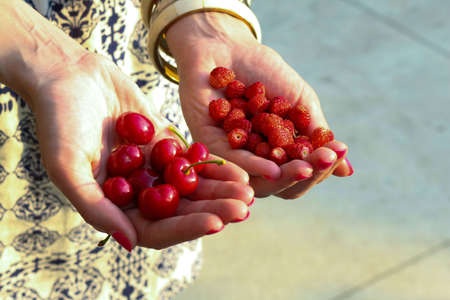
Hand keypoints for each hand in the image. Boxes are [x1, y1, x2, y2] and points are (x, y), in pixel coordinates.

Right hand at [25, 52, 252, 250]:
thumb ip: (95, 206)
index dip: (185, 228)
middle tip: (243, 209)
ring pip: (191, 186)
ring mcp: (152, 167)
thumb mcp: (67, 165)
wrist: (68, 75)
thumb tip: (128, 242)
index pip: (154, 228)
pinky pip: (193, 158)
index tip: (215, 223)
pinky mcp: (164, 142)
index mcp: (115, 205)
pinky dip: (215, 164)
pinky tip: (238, 167)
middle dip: (213, 210)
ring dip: (220, 190)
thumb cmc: (58, 120)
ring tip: (248, 191)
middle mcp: (137, 191)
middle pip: (181, 210)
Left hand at [167, 12, 352, 199]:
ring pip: (257, 179)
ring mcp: (231, 153)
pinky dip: (253, 166)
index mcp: (275, 153)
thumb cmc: (266, 74)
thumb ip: (317, 136)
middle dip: (304, 175)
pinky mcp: (208, 143)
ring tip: (306, 168)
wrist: (229, 45)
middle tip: (324, 162)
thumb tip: (347, 171)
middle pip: (279, 184)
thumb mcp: (299, 103)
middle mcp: (253, 158)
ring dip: (284, 176)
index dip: (319, 168)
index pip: (299, 173)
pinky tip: (273, 169)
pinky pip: (230, 161)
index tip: (336, 153)